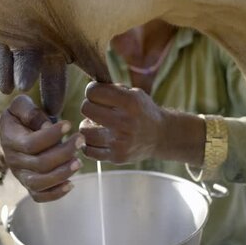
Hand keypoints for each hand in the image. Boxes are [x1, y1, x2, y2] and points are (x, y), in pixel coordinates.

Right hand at [0, 95, 83, 201]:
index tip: (68, 124)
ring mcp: (21, 175)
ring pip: (40, 183)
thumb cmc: (19, 119)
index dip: (51, 135)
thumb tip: (46, 125)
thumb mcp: (19, 106)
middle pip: (40, 164)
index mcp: (11, 141)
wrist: (6, 137)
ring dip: (62, 174)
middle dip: (64, 153)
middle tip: (80, 140)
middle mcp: (15, 161)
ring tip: (78, 162)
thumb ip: (30, 111)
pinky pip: (39, 196)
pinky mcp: (29, 185)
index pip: (32, 143)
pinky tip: (70, 183)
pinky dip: (55, 194)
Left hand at [80, 82, 204, 164]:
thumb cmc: (143, 111)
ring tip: (94, 125)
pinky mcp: (117, 157)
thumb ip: (112, 89)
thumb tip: (89, 88)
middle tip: (95, 109)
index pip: (94, 92)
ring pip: (84, 131)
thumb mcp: (134, 94)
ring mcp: (120, 142)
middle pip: (86, 109)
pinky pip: (88, 151)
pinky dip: (87, 144)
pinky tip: (95, 138)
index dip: (91, 91)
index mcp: (130, 102)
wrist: (161, 136)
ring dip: (86, 126)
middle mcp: (125, 122)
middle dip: (88, 107)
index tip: (96, 94)